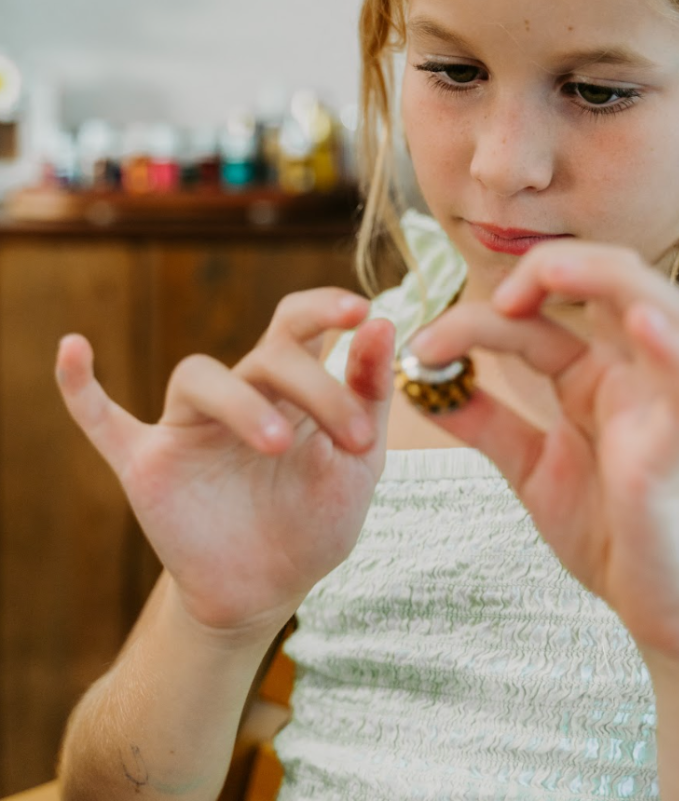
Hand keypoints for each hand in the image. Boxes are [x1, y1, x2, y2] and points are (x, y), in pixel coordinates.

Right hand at [56, 289, 394, 641]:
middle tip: (355, 438)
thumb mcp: (359, 461)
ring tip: (279, 445)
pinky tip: (74, 350)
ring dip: (241, 403)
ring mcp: (188, 426)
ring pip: (198, 376)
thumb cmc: (315, 519)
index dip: (324, 306)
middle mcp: (237, 393)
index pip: (297, 325)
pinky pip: (103, 420)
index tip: (361, 310)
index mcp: (288, 386)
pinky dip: (83, 388)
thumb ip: (369, 392)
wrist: (267, 591)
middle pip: (265, 353)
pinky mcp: (147, 464)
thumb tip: (385, 321)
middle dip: (315, 384)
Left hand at [408, 244, 678, 659]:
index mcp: (595, 375)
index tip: (420, 346)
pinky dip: (669, 347)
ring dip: (608, 277)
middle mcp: (634, 374)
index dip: (476, 317)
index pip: (536, 318)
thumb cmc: (607, 533)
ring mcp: (663, 404)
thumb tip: (419, 380)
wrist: (657, 611)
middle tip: (498, 297)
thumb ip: (483, 421)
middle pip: (615, 279)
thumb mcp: (530, 466)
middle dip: (555, 266)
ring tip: (550, 273)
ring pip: (664, 307)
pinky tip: (640, 322)